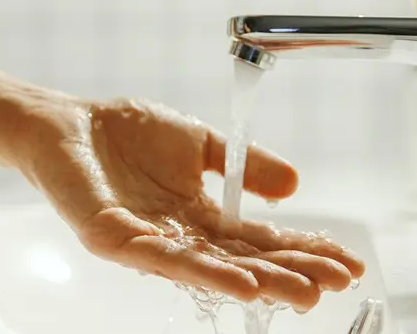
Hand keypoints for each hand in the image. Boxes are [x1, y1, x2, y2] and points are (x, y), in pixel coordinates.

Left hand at [16, 96, 364, 311]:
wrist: (72, 123)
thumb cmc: (130, 133)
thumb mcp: (201, 144)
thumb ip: (245, 165)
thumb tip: (297, 185)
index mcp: (201, 214)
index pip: (258, 238)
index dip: (300, 248)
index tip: (343, 258)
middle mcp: (181, 235)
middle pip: (243, 260)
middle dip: (291, 272)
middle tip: (337, 285)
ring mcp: (148, 242)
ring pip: (210, 268)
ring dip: (259, 281)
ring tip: (301, 293)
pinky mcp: (114, 239)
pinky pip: (161, 258)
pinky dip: (204, 272)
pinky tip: (241, 283)